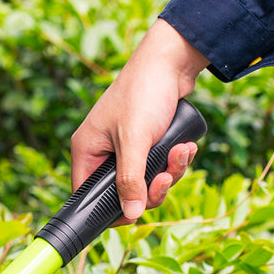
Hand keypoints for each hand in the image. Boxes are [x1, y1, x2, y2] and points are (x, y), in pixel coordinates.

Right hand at [71, 19, 209, 220]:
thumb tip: (133, 213)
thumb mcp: (136, 140)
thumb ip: (131, 179)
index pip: (87, 194)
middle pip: (123, 192)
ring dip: (168, 172)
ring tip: (182, 152)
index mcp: (87, 150)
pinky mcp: (147, 142)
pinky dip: (174, 160)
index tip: (135, 212)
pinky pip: (159, 166)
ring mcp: (126, 147)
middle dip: (151, 187)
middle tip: (166, 178)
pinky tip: (186, 146)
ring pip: (146, 180)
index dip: (110, 209)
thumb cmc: (144, 92)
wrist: (172, 60)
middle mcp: (103, 151)